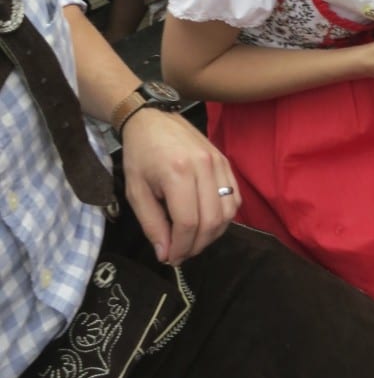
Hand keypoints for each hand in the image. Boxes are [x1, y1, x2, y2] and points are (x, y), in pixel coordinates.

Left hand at [120, 109, 240, 265]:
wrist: (153, 119)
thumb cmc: (140, 154)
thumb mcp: (136, 192)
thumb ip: (152, 225)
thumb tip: (166, 255)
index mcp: (178, 172)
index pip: (188, 222)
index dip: (181, 247)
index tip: (170, 258)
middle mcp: (204, 166)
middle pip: (211, 220)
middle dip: (196, 245)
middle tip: (181, 253)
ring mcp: (218, 162)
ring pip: (227, 212)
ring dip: (213, 234)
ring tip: (193, 240)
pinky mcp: (225, 162)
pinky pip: (235, 198)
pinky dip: (225, 217)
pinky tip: (208, 222)